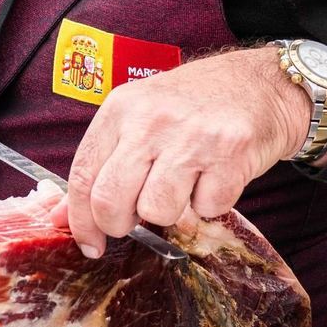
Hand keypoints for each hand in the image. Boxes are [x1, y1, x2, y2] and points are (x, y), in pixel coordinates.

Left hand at [50, 47, 310, 257]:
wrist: (260, 83)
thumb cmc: (193, 105)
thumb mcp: (139, 116)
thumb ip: (106, 161)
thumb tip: (65, 217)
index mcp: (120, 108)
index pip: (83, 175)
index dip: (80, 220)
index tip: (89, 243)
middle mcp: (151, 119)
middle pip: (111, 200)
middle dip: (120, 225)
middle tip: (136, 219)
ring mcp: (191, 135)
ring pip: (158, 211)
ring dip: (172, 212)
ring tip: (184, 184)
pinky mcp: (231, 152)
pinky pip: (207, 209)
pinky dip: (211, 204)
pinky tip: (215, 176)